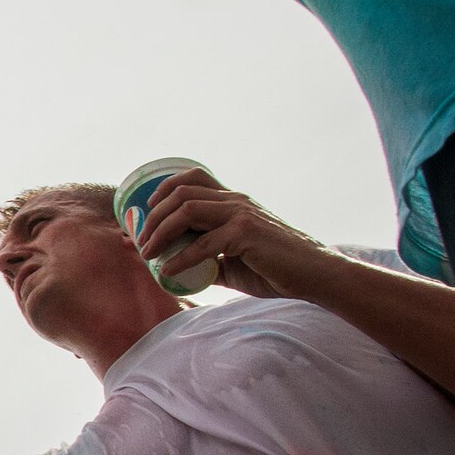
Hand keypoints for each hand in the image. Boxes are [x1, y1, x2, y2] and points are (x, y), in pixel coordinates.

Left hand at [134, 170, 336, 299]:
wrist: (314, 276)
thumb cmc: (276, 270)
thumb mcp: (234, 263)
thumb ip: (209, 261)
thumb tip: (179, 270)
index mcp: (233, 202)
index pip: (194, 178)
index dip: (163, 189)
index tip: (145, 212)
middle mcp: (236, 201)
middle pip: (181, 193)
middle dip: (152, 217)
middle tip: (139, 242)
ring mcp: (241, 214)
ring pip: (187, 210)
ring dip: (160, 233)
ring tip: (147, 254)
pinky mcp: (247, 234)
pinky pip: (203, 244)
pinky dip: (180, 259)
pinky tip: (167, 272)